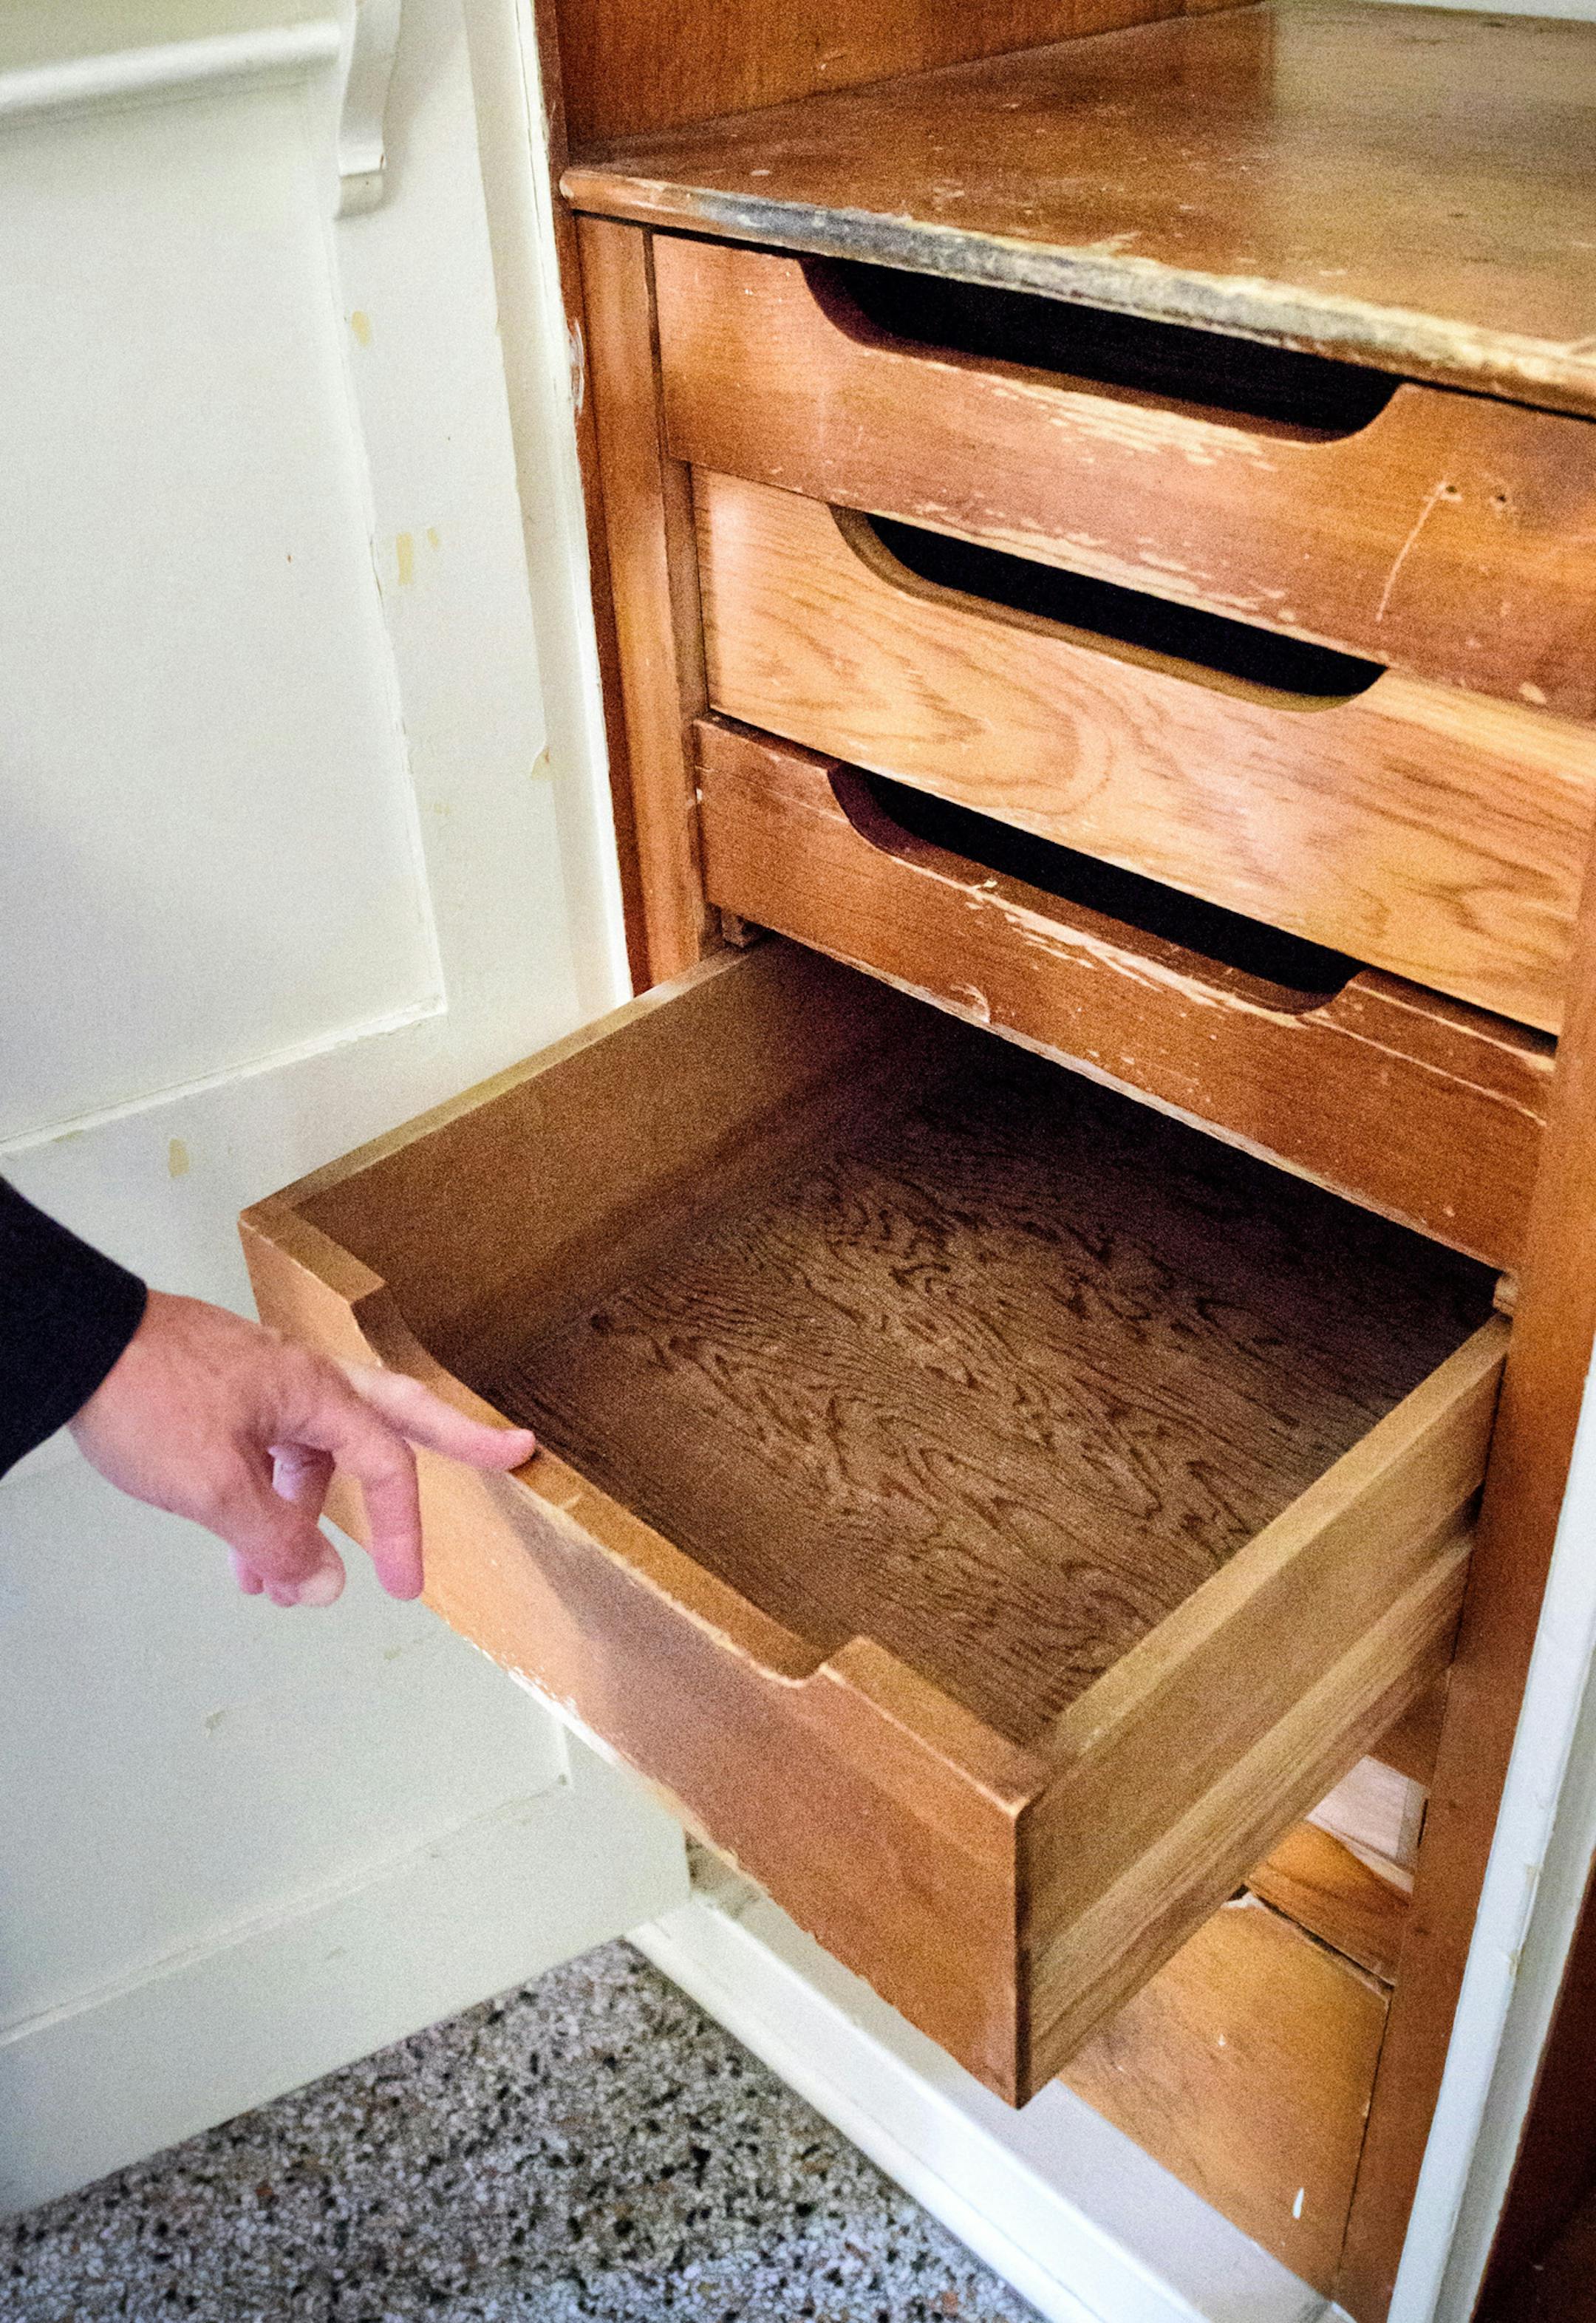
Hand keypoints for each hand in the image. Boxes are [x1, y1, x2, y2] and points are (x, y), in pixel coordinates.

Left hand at [69, 1290, 534, 1608]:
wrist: (75, 1344)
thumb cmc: (145, 1396)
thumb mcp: (215, 1486)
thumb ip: (276, 1540)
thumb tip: (324, 1587)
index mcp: (314, 1392)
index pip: (386, 1465)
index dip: (402, 1531)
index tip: (407, 1585)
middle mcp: (301, 1383)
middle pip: (394, 1419)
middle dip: (450, 1442)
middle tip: (507, 1450)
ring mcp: (262, 1387)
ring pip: (311, 1456)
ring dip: (305, 1521)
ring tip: (276, 1587)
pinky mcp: (224, 1398)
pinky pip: (267, 1456)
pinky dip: (263, 1506)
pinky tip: (237, 1553)